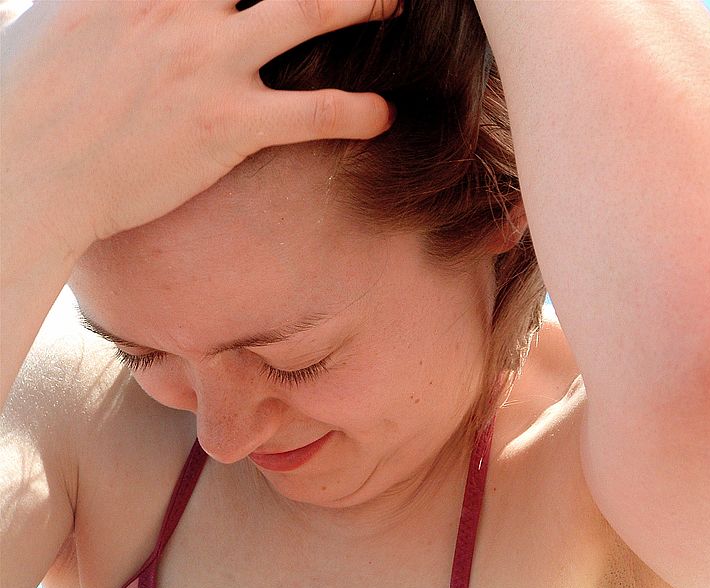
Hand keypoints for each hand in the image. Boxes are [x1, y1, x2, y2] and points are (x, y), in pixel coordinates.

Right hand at [0, 0, 396, 251]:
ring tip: (395, 4)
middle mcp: (178, 4)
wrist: (27, 170)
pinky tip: (385, 116)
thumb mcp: (66, 16)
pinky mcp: (227, 123)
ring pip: (308, 9)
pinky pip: (314, 111)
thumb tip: (132, 0)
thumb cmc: (34, 96)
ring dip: (362, 2)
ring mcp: (206, 60)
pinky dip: (360, 111)